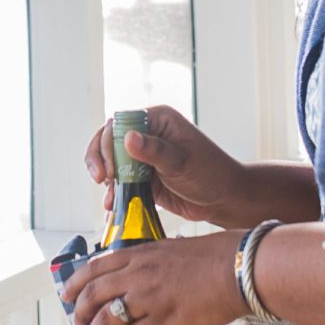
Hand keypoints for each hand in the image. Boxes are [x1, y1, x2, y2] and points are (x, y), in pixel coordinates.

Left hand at [62, 230, 245, 324]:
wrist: (241, 268)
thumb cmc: (216, 256)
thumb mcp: (175, 247)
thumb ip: (153, 259)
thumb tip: (142, 270)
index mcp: (141, 254)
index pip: (94, 267)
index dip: (75, 283)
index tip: (67, 294)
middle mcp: (139, 275)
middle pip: (93, 294)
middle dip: (79, 310)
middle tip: (76, 321)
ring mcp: (150, 299)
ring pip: (106, 318)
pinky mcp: (165, 321)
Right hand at [85, 107, 245, 225]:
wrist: (223, 199)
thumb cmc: (211, 173)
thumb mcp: (182, 161)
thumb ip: (155, 151)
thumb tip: (129, 138)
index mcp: (158, 120)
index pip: (120, 123)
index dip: (108, 143)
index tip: (110, 167)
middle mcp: (147, 134)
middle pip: (108, 140)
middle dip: (100, 159)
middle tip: (102, 179)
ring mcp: (143, 156)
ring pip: (110, 161)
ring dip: (104, 177)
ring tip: (108, 195)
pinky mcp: (142, 177)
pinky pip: (120, 181)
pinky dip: (113, 192)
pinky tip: (112, 204)